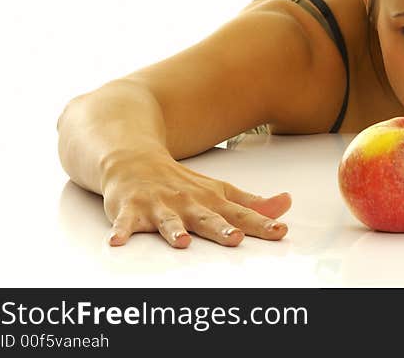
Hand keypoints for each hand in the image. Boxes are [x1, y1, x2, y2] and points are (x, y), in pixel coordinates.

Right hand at [102, 151, 291, 247]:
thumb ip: (252, 204)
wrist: (136, 160)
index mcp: (211, 201)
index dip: (261, 223)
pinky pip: (124, 223)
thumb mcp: (220, 192)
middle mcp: (188, 203)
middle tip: (235, 237)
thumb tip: (286, 204)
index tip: (280, 231)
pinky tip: (117, 242)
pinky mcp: (130, 209)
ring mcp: (159, 206)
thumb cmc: (182, 184)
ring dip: (173, 231)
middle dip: (221, 228)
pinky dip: (120, 232)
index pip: (241, 214)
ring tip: (181, 242)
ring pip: (168, 221)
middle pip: (207, 218)